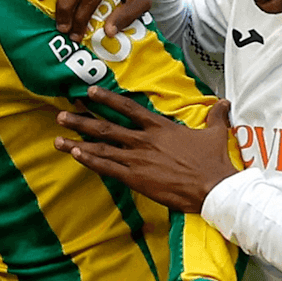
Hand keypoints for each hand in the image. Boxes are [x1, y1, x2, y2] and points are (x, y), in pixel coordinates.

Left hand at [54, 87, 237, 212]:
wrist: (213, 188)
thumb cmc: (213, 161)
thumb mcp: (215, 133)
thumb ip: (215, 116)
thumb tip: (224, 102)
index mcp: (160, 127)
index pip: (128, 108)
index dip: (107, 99)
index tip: (90, 92)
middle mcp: (143, 140)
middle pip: (106, 127)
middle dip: (81, 120)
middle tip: (62, 114)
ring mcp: (137, 159)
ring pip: (101, 148)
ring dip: (77, 142)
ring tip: (57, 138)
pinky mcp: (136, 178)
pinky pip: (107, 168)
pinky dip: (89, 161)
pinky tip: (74, 156)